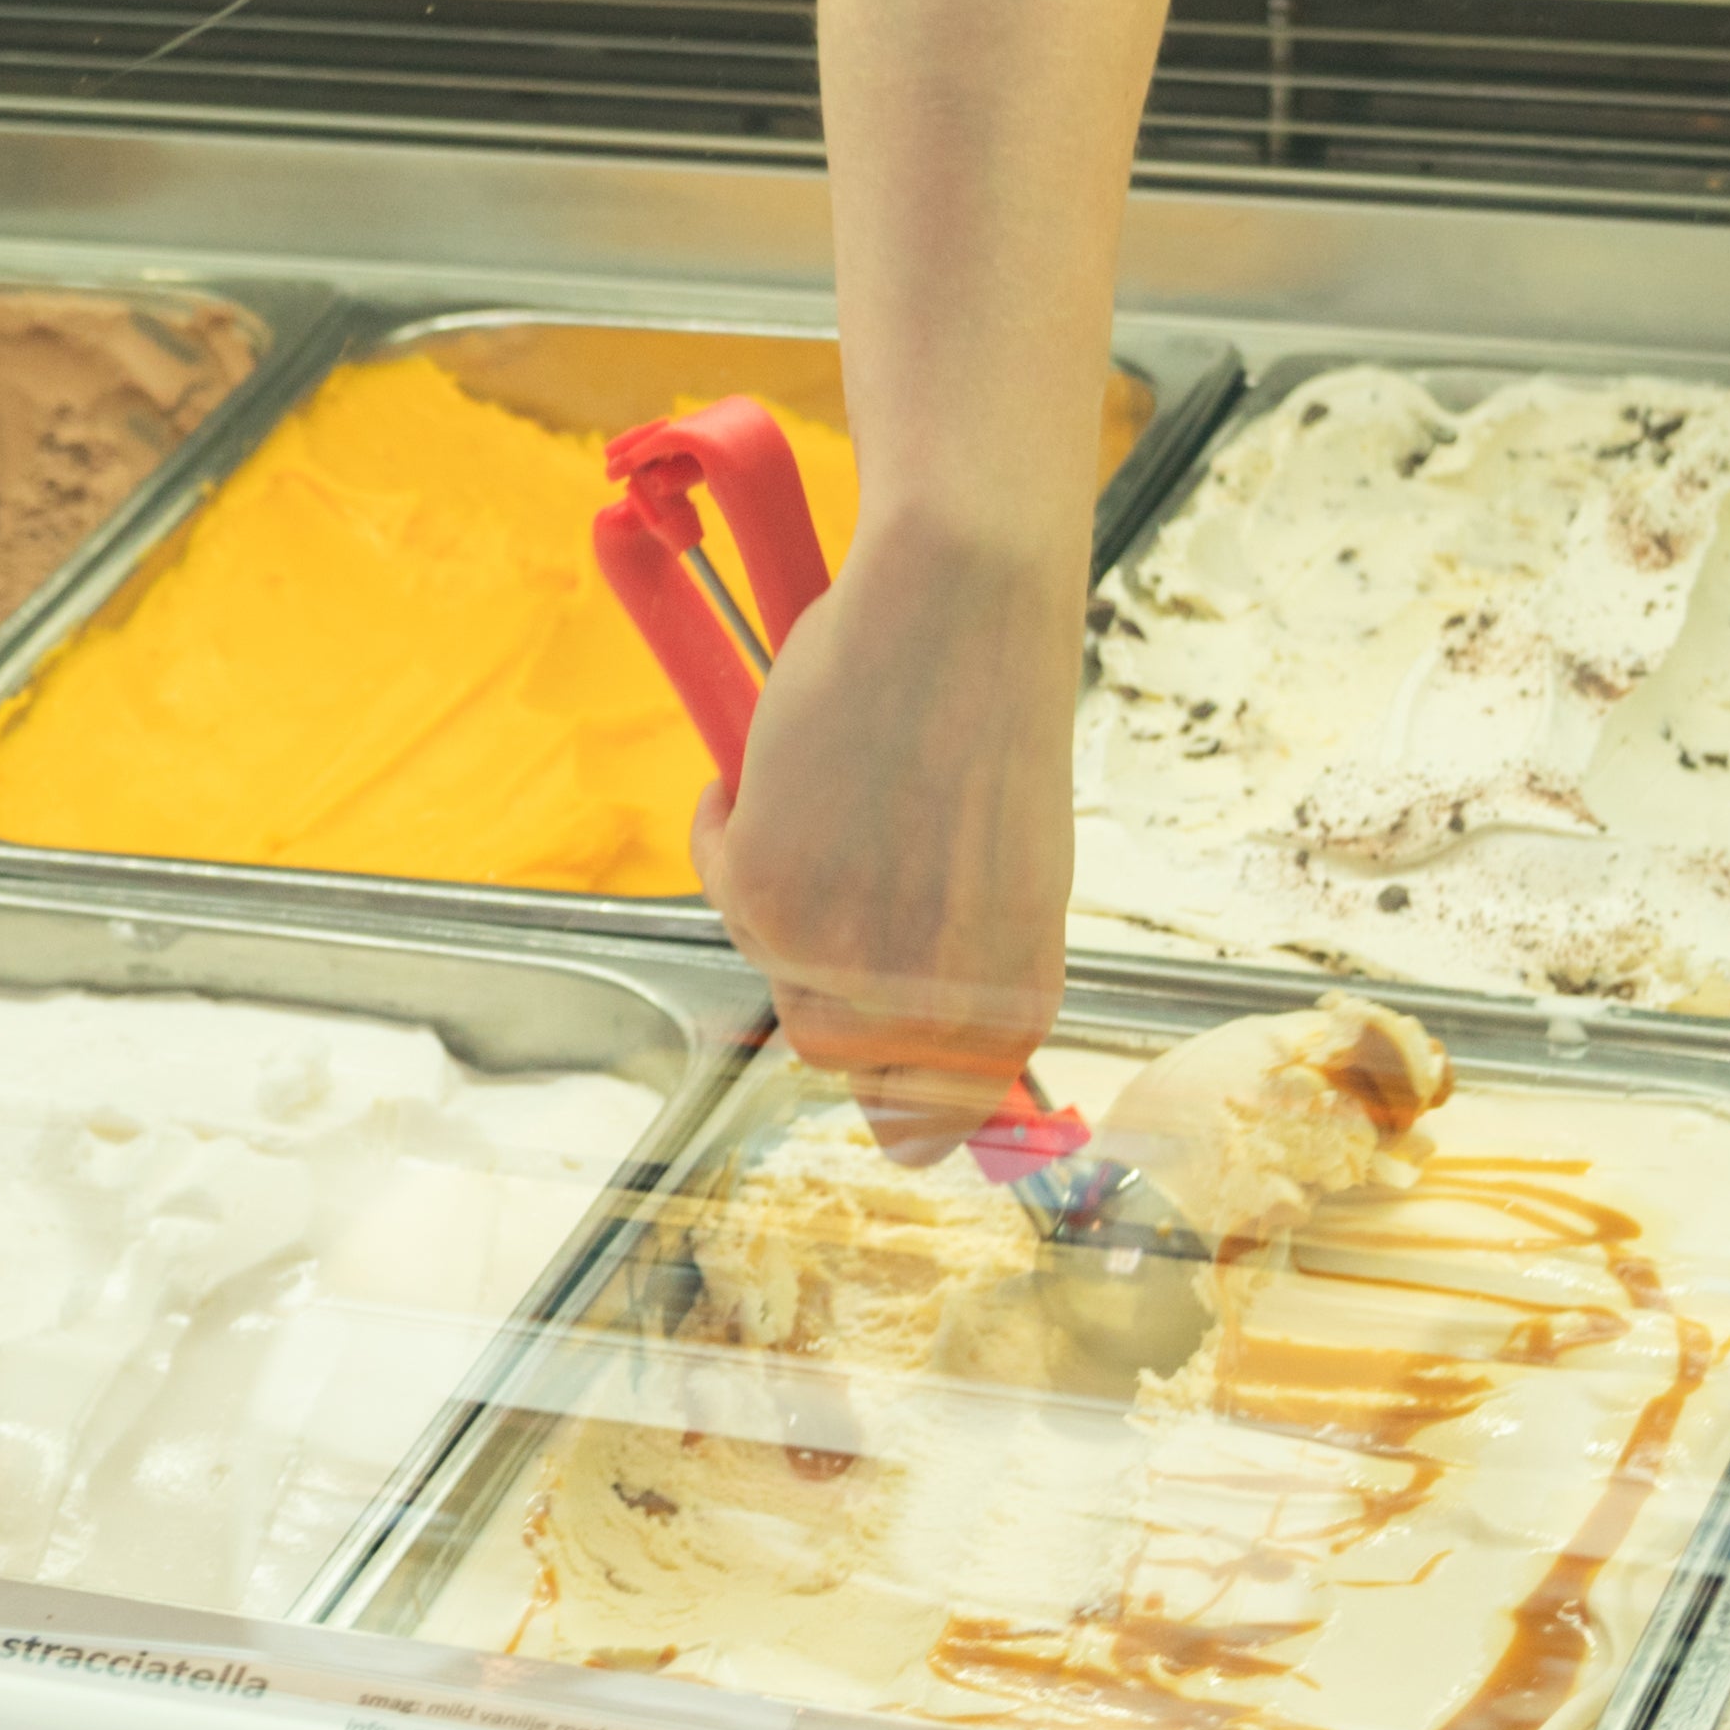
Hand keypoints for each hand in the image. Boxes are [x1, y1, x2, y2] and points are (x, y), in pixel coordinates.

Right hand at [693, 532, 1076, 1157]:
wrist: (960, 602)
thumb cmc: (985, 715)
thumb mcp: (1002, 880)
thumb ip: (957, 972)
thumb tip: (912, 1097)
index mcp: (1011, 1010)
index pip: (926, 1127)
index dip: (882, 1079)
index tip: (868, 1019)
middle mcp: (935, 1012)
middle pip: (824, 1047)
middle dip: (813, 951)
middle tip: (849, 852)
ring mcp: (851, 965)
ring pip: (764, 957)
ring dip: (776, 876)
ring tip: (834, 787)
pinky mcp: (776, 900)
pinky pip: (717, 881)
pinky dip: (732, 816)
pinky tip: (789, 760)